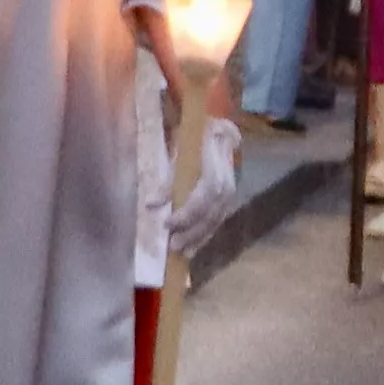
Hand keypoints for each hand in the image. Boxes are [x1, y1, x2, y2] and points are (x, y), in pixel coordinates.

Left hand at [164, 115, 247, 258]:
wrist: (218, 132)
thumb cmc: (192, 140)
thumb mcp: (178, 154)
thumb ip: (167, 180)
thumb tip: (151, 205)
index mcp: (216, 161)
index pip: (206, 192)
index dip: (188, 211)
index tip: (167, 222)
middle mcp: (228, 179)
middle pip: (213, 210)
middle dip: (193, 229)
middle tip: (172, 245)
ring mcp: (232, 190)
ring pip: (218, 218)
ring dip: (199, 237)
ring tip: (182, 252)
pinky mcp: (229, 199)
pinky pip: (219, 220)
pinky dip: (205, 235)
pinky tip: (193, 247)